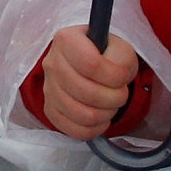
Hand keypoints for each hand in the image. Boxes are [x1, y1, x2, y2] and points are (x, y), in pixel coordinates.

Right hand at [38, 24, 140, 139]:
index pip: (91, 64)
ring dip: (106, 113)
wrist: (91, 63)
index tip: (123, 77)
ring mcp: (48, 88)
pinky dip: (95, 128)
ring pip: (82, 114)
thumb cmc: (106, 55)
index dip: (114, 76)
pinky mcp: (50, 109)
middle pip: (86, 92)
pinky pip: (75, 130)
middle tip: (120, 93)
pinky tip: (101, 117)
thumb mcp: (120, 48)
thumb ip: (120, 59)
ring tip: (110, 104)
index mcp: (66, 40)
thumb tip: (116, 75)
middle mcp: (51, 63)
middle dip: (114, 98)